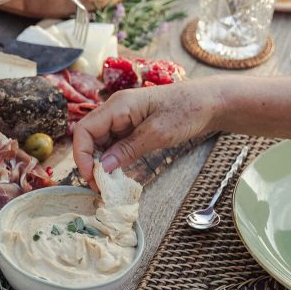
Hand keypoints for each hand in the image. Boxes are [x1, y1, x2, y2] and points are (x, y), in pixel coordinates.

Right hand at [72, 80, 216, 187]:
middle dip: (90, 162)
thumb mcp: (157, 133)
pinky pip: (114, 144)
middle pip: (89, 137)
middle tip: (100, 187)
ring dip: (101, 163)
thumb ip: (128, 149)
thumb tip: (103, 168)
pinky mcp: (132, 128)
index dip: (81, 155)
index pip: (84, 130)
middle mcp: (116, 111)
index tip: (91, 177)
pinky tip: (118, 174)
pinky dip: (113, 160)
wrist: (209, 103)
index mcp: (118, 106)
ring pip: (100, 143)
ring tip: (108, 184)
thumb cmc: (186, 110)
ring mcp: (123, 119)